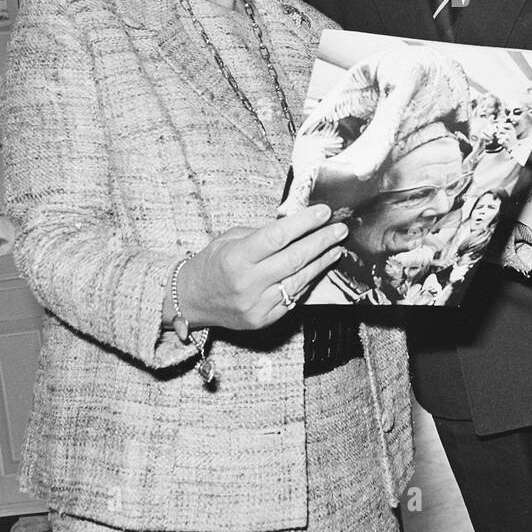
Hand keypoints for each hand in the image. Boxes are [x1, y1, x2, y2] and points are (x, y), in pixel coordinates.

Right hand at [180, 205, 346, 329]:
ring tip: (336, 248)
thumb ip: (262, 234)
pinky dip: (308, 281)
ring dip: (321, 262)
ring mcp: (257, 304)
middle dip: (322, 241)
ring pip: (299, 280)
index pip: (278, 236)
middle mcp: (247, 283)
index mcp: (236, 258)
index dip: (304, 223)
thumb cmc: (212, 263)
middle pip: (295, 259)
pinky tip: (318, 268)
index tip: (324, 212)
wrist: (191, 300)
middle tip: (340, 229)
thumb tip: (298, 224)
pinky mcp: (264, 320)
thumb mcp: (230, 239)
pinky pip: (293, 299)